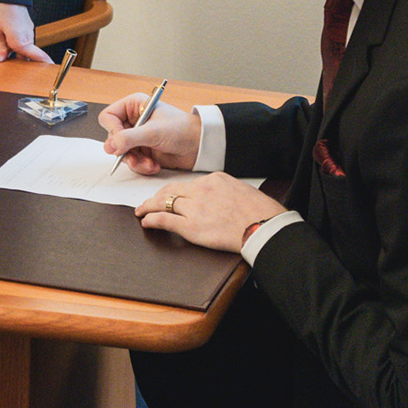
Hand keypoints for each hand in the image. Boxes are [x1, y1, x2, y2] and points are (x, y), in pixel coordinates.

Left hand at [0, 2, 50, 62]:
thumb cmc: (2, 10)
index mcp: (21, 42)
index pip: (37, 57)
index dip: (44, 64)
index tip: (51, 70)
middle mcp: (26, 37)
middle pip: (22, 55)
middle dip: (11, 61)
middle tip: (2, 68)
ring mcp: (24, 31)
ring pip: (14, 46)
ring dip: (3, 50)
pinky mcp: (20, 26)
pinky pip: (11, 38)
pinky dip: (2, 42)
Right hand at [97, 95, 198, 173]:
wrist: (200, 146)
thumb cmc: (183, 130)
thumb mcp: (153, 132)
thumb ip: (128, 138)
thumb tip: (109, 146)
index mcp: (134, 106)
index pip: (109, 117)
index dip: (112, 130)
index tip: (121, 141)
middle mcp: (133, 121)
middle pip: (113, 137)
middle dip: (125, 150)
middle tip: (135, 156)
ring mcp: (138, 137)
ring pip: (121, 153)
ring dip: (135, 161)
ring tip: (149, 164)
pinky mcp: (143, 151)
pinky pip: (132, 162)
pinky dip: (141, 166)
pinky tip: (154, 166)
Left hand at [135, 174, 283, 253]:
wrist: (265, 227)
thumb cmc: (261, 213)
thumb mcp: (241, 191)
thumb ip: (224, 191)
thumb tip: (217, 198)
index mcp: (215, 179)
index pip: (187, 184)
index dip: (174, 191)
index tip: (169, 195)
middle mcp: (202, 190)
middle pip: (171, 190)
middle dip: (156, 196)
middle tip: (148, 202)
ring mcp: (195, 208)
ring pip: (164, 203)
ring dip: (149, 207)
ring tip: (142, 211)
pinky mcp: (192, 226)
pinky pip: (165, 220)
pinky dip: (152, 219)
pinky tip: (146, 221)